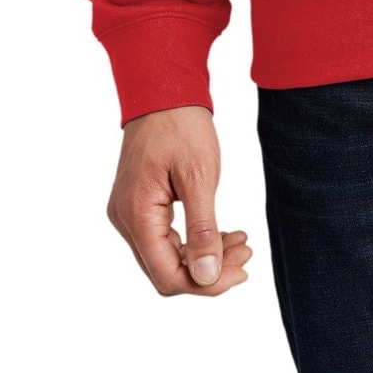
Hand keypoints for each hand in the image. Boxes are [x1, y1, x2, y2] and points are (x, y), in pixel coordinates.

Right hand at [106, 105, 252, 294]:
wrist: (164, 88)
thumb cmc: (181, 125)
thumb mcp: (199, 176)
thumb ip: (202, 230)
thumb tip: (207, 278)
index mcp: (137, 215)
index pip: (167, 275)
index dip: (206, 284)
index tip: (241, 272)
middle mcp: (126, 219)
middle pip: (166, 270)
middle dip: (209, 270)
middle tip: (246, 254)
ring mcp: (129, 212)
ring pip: (166, 255)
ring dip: (204, 256)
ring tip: (240, 243)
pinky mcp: (139, 204)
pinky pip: (164, 236)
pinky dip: (193, 239)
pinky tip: (222, 233)